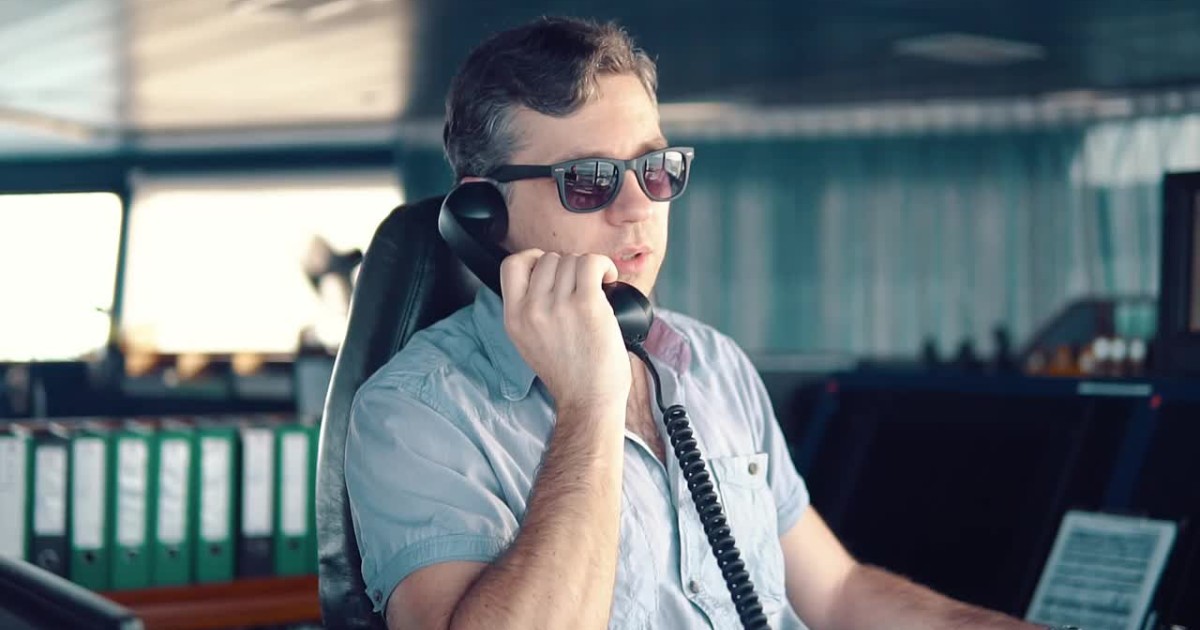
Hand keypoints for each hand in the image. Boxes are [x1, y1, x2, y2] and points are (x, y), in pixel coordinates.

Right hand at [499, 249, 631, 414]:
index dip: (533, 259)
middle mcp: (532, 310)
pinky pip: (592, 264)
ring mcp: (558, 306)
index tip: (551, 271)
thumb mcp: (529, 342)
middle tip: (581, 287)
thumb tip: (546, 278)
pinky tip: (609, 278)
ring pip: (571, 260)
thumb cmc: (570, 375)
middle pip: (548, 259)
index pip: (511, 265)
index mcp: (514, 318)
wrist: (589, 400)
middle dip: (567, 268)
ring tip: (597, 286)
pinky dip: (604, 266)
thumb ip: (529, 311)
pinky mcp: (587, 305)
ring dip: (588, 268)